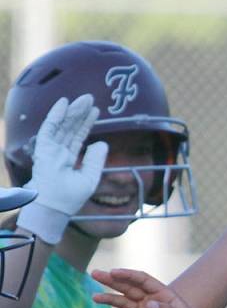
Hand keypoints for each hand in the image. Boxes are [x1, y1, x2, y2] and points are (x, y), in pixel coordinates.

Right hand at [16, 95, 107, 243]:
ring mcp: (50, 150)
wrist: (53, 209)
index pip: (78, 137)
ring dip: (72, 111)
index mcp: (68, 159)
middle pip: (70, 128)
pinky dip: (56, 115)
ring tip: (84, 99)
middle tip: (90, 98)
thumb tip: (102, 142)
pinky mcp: (43, 149)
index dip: (86, 124)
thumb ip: (96, 160)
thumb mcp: (90, 179)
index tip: (96, 111)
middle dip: (80, 113)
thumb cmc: (69, 199)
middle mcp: (58, 152)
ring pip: (62, 126)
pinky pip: (49, 129)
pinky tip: (64, 103)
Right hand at [91, 267, 213, 307]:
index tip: (113, 271)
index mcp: (163, 294)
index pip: (143, 280)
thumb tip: (148, 305)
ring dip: (109, 299)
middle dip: (112, 281)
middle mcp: (151, 300)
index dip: (128, 275)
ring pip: (123, 303)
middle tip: (95, 273)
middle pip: (129, 287)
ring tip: (95, 297)